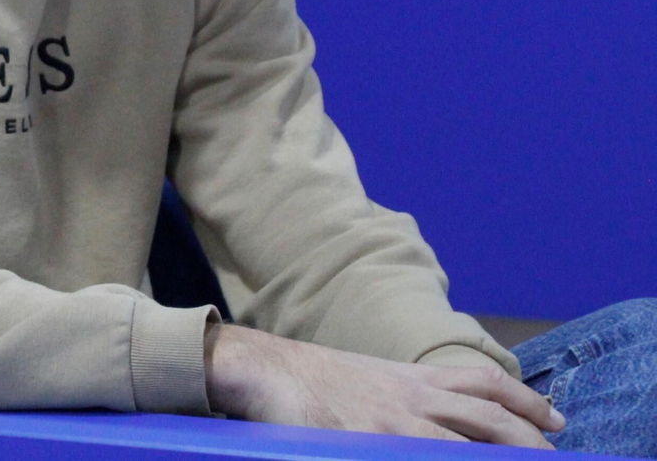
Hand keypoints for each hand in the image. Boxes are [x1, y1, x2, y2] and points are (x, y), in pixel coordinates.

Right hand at [204, 323, 565, 447]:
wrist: (264, 370)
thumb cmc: (312, 379)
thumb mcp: (370, 378)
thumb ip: (406, 397)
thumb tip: (436, 421)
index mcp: (411, 378)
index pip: (484, 384)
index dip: (527, 401)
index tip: (557, 421)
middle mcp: (410, 398)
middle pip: (489, 417)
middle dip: (530, 440)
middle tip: (554, 456)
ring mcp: (391, 426)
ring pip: (464, 447)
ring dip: (499, 457)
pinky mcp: (365, 444)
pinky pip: (417, 460)